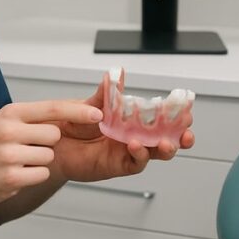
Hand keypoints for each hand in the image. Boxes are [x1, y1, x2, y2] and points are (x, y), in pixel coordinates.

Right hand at [0, 101, 102, 205]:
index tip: (97, 113)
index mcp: (10, 113)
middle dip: (49, 143)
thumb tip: (70, 110)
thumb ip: (32, 117)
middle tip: (28, 147)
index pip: (52, 108)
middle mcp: (8, 131)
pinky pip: (41, 175)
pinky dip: (33, 176)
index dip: (78, 111)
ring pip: (49, 156)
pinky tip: (15, 173)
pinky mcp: (11, 178)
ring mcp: (9, 155)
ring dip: (39, 161)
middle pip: (55, 135)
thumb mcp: (3, 121)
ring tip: (17, 161)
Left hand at [51, 72, 195, 181]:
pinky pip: (135, 163)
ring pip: (155, 154)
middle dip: (180, 137)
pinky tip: (136, 145)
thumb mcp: (90, 104)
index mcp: (133, 119)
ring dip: (164, 148)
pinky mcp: (116, 165)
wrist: (51, 141)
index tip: (187, 109)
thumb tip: (115, 74)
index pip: (162, 118)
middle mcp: (134, 136)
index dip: (177, 116)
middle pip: (167, 139)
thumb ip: (106, 93)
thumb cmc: (71, 123)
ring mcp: (127, 152)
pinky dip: (139, 154)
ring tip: (164, 142)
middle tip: (186, 133)